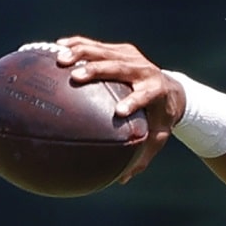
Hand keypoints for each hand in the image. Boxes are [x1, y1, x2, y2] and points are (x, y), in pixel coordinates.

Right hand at [55, 35, 185, 182]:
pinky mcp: (121, 50)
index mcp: (156, 91)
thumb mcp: (157, 138)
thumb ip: (142, 157)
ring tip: (58, 59)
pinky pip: (95, 46)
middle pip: (119, 67)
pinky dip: (75, 46)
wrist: (172, 90)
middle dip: (97, 70)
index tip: (119, 111)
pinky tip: (53, 49)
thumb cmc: (161, 119)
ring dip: (81, 53)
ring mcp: (132, 57)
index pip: (145, 95)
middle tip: (75, 77)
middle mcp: (144, 70)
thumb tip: (121, 180)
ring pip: (105, 51)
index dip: (133, 101)